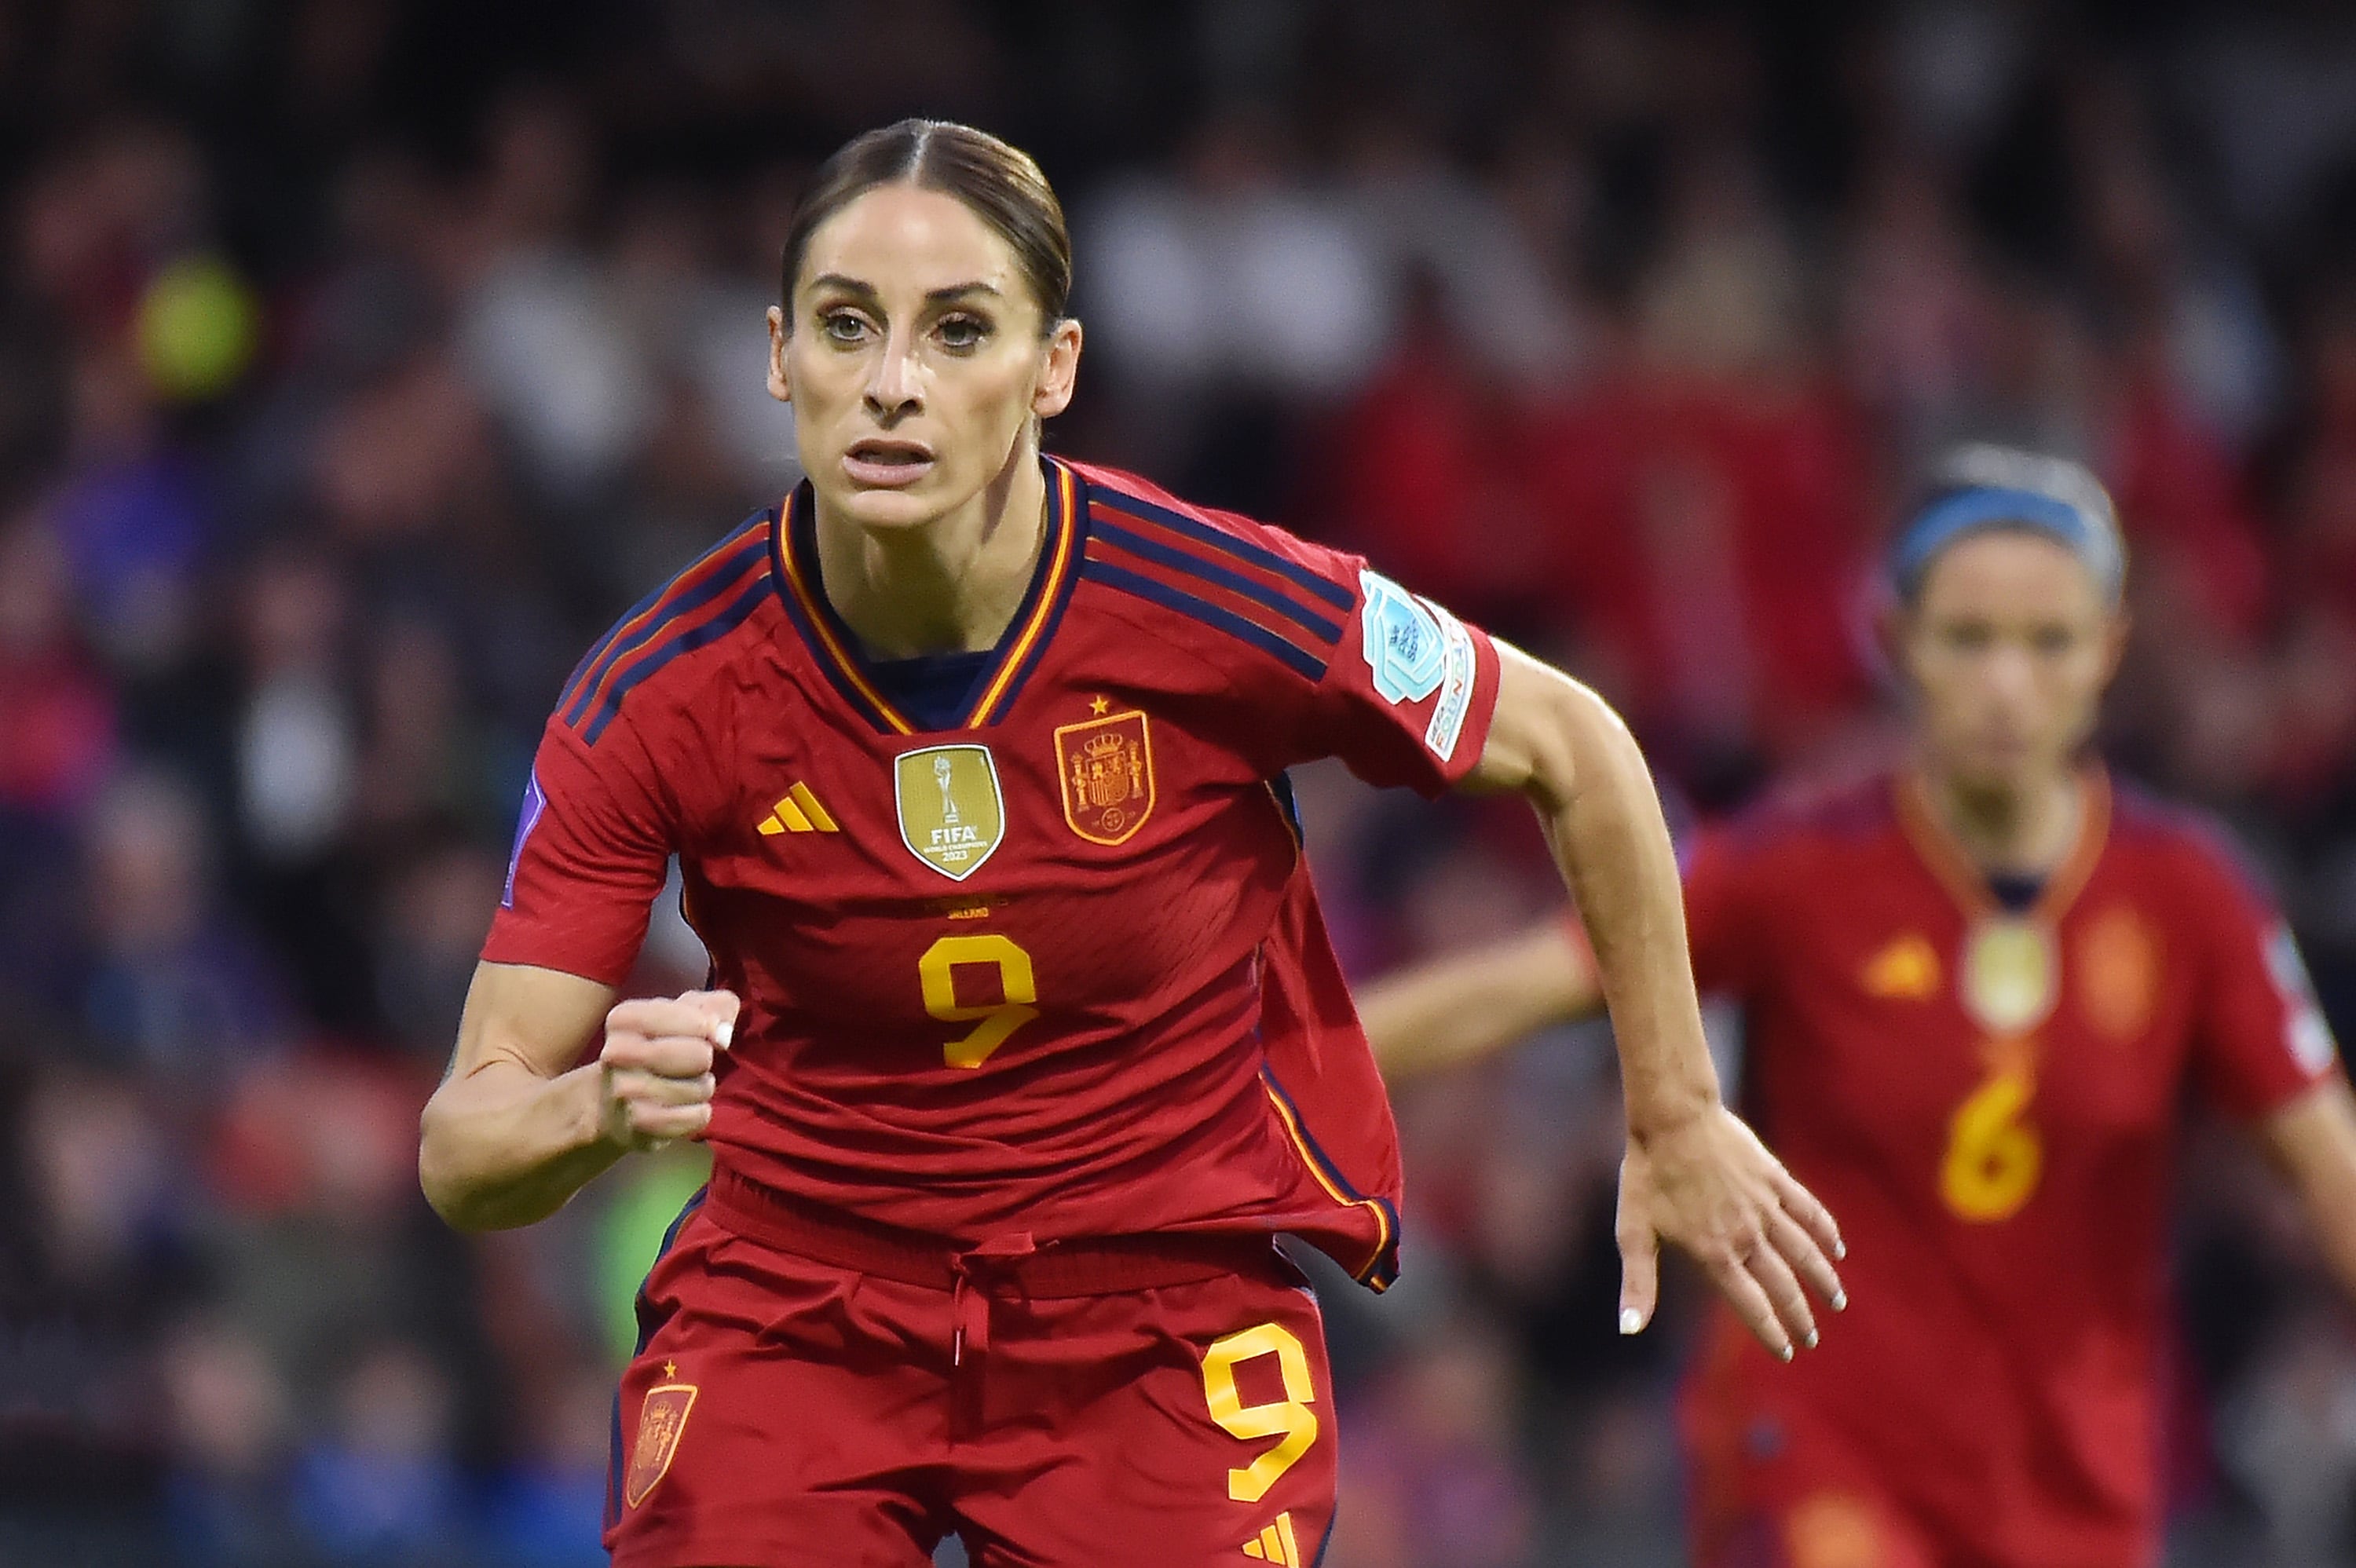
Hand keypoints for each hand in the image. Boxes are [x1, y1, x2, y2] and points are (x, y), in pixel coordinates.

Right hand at [597, 989, 739, 1151]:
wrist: (612, 1105)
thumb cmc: (658, 1047)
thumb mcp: (684, 1013)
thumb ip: (715, 1007)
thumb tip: (722, 1035)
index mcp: (625, 1019)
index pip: (696, 1020)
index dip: (706, 1027)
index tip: (701, 1033)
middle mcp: (618, 1053)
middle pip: (702, 1054)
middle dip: (704, 1059)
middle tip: (687, 1063)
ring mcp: (626, 1091)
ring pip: (702, 1088)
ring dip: (701, 1089)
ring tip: (681, 1086)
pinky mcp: (640, 1124)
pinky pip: (697, 1116)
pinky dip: (697, 1114)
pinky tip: (680, 1109)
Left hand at [1615, 1104, 1845, 1359]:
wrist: (1672, 1117)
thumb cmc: (1647, 1175)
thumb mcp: (1632, 1232)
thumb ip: (1637, 1283)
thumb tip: (1628, 1329)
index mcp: (1713, 1253)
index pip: (1751, 1305)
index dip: (1770, 1332)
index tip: (1786, 1353)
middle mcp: (1745, 1235)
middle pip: (1782, 1285)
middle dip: (1800, 1316)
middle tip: (1812, 1338)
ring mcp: (1764, 1206)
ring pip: (1804, 1251)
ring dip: (1823, 1280)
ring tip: (1837, 1303)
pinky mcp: (1774, 1178)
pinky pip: (1808, 1209)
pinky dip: (1826, 1231)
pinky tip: (1837, 1248)